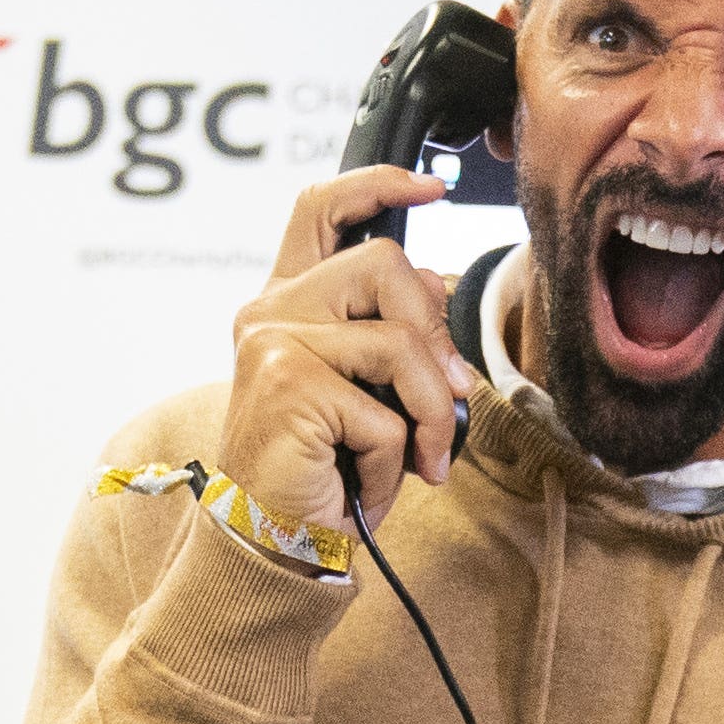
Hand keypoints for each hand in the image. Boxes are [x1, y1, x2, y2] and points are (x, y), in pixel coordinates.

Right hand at [224, 171, 481, 542]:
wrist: (276, 539)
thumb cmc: (325, 468)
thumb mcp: (372, 390)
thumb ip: (394, 332)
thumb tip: (437, 281)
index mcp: (288, 301)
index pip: (321, 209)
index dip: (378, 184)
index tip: (434, 186)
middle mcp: (270, 310)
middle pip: (383, 262)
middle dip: (436, 334)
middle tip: (453, 397)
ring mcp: (272, 342)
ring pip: (399, 341)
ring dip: (432, 412)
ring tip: (422, 459)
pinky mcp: (286, 384)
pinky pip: (385, 413)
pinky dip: (396, 461)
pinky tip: (368, 484)